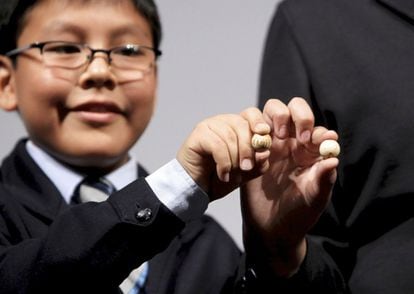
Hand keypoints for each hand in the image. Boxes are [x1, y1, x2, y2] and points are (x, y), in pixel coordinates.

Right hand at [177, 108, 270, 200]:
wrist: (199, 189)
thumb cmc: (221, 178)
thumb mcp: (247, 172)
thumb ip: (259, 162)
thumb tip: (265, 152)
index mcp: (237, 126)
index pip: (251, 114)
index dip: (259, 122)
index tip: (264, 136)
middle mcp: (223, 121)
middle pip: (242, 124)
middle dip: (248, 149)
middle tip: (247, 167)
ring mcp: (209, 126)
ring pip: (230, 136)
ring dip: (234, 160)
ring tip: (232, 175)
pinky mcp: (197, 135)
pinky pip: (217, 145)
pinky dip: (223, 163)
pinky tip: (222, 174)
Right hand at [241, 97, 338, 276]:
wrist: (270, 229)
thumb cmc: (298, 215)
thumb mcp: (315, 199)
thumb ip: (324, 179)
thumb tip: (333, 159)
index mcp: (311, 152)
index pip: (315, 127)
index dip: (314, 128)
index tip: (312, 141)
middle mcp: (291, 143)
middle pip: (293, 109)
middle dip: (294, 115)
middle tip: (290, 136)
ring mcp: (270, 144)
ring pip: (270, 111)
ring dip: (272, 118)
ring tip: (270, 141)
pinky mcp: (250, 149)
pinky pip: (249, 128)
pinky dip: (251, 132)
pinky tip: (254, 153)